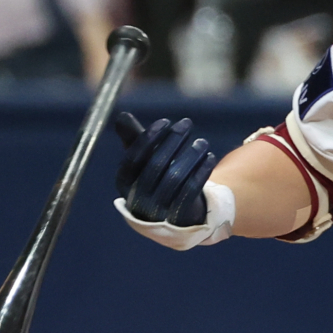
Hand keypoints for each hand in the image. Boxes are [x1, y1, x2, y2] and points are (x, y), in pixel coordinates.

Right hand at [114, 112, 215, 226]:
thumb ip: (133, 138)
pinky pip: (191, 191)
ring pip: (175, 178)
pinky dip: (201, 171)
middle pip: (155, 166)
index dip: (148, 138)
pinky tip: (210, 157)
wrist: (176, 213)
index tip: (165, 121)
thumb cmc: (157, 177)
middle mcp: (137, 199)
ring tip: (202, 142)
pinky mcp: (179, 217)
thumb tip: (122, 116)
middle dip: (172, 141)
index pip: (133, 159)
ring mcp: (158, 211)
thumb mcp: (144, 158)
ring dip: (190, 155)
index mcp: (124, 183)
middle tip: (187, 123)